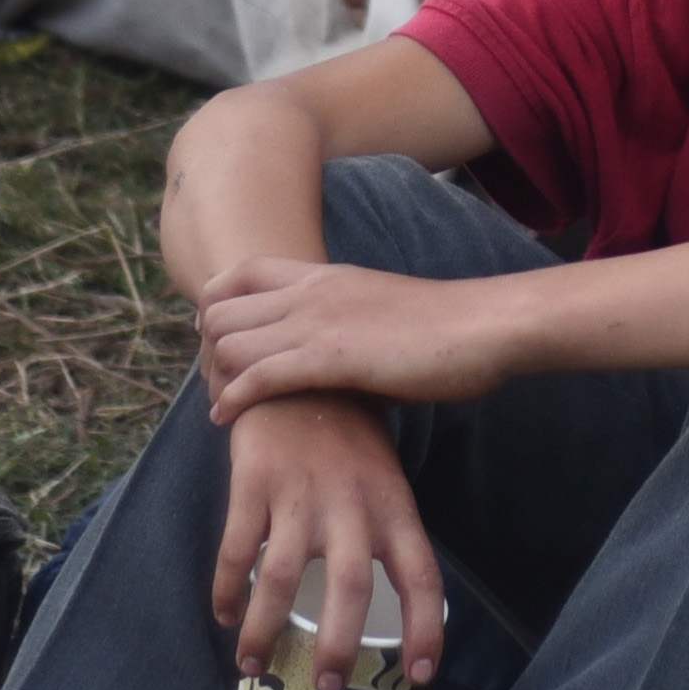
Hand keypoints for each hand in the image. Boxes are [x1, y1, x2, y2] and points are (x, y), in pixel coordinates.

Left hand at [199, 252, 518, 422]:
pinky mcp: (330, 358)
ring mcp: (318, 322)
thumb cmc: (445, 329)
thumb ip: (344, 321)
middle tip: (212, 382)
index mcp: (323, 275)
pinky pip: (258, 376)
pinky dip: (233, 398)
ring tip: (219, 403)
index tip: (219, 341)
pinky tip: (225, 417)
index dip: (216, 305)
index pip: (240, 272)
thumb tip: (331, 349)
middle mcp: (311, 291)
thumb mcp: (379, 310)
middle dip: (205, 348)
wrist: (483, 326)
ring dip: (215, 376)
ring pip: (230, 342)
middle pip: (221, 309)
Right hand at [208, 388, 447, 689]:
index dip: (425, 629)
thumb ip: (385, 535)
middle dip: (339, 646)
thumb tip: (387, 613)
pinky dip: (228, 590)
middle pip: (352, 588)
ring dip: (265, 630)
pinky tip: (224, 615)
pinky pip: (237, 550)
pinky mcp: (255, 482)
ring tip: (253, 666)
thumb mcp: (385, 480)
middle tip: (328, 687)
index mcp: (393, 506)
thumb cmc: (349, 439)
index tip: (420, 675)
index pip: (422, 576)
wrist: (300, 371)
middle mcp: (351, 504)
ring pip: (283, 578)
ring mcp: (300, 493)